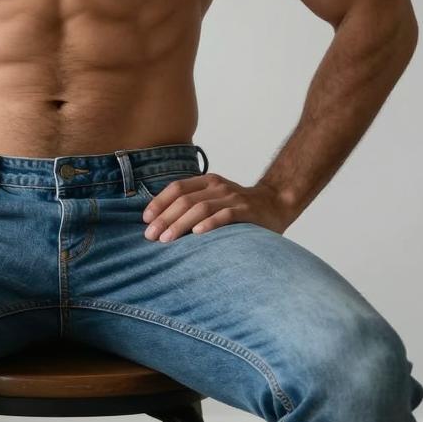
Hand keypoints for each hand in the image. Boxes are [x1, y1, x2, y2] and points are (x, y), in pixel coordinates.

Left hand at [142, 173, 293, 240]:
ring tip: (166, 239)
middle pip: (185, 200)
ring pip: (200, 208)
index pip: (177, 188)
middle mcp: (218, 186)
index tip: (146, 219)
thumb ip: (194, 203)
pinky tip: (197, 234)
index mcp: (207, 181)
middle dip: (164, 218)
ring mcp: (232, 198)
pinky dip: (209, 224)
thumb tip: (160, 221)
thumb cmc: (239, 207)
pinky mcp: (246, 211)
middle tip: (151, 235)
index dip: (159, 202)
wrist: (276, 203)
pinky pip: (225, 216)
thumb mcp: (215, 198)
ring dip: (180, 224)